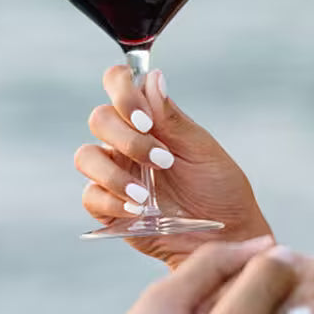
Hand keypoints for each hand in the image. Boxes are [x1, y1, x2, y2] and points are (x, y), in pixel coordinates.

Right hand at [75, 64, 272, 267]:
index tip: (146, 120)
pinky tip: (138, 210)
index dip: (122, 92)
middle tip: (162, 160)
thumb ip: (173, 118)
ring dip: (115, 173)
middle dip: (127, 138)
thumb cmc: (220, 190)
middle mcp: (127, 142)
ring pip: (86, 156)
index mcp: (150, 120)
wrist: (226, 236)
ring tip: (145, 195)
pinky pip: (90, 196)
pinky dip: (111, 201)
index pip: (119, 84)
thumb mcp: (203, 151)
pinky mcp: (109, 208)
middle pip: (99, 119)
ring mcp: (116, 173)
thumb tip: (153, 77)